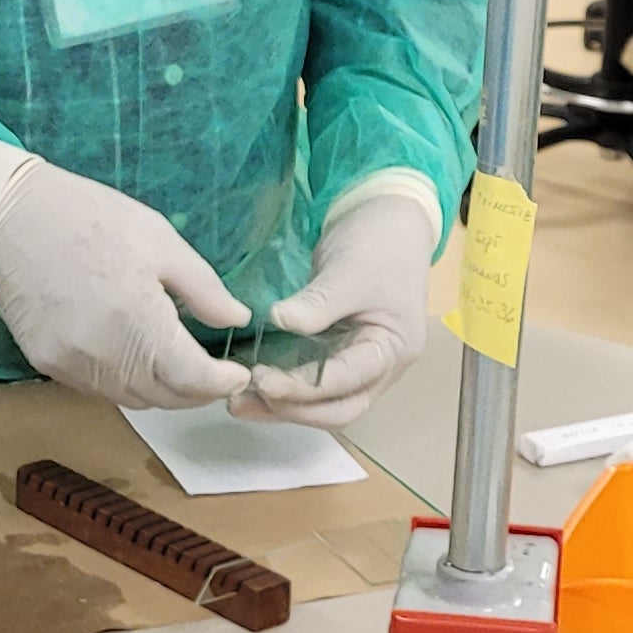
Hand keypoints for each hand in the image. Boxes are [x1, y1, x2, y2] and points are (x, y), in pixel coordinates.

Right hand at [0, 147, 248, 408]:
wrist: (6, 216)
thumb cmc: (88, 217)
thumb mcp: (160, 240)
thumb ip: (203, 289)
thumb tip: (237, 320)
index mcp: (139, 321)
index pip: (192, 379)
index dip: (220, 383)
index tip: (238, 373)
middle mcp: (104, 355)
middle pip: (164, 398)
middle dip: (196, 392)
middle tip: (216, 374)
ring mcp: (71, 365)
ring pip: (132, 400)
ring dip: (162, 392)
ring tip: (181, 368)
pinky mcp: (46, 364)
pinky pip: (99, 389)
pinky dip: (127, 384)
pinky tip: (137, 359)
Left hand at [237, 183, 437, 431]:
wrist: (389, 221)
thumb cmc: (380, 245)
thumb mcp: (349, 272)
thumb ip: (317, 303)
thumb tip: (278, 321)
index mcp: (393, 349)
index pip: (347, 381)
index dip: (304, 387)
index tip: (263, 380)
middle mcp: (382, 368)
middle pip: (340, 409)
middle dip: (293, 411)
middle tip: (246, 399)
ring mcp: (362, 364)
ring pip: (325, 403)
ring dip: (284, 407)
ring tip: (239, 402)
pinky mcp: (341, 353)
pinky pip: (314, 382)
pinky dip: (287, 390)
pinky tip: (253, 387)